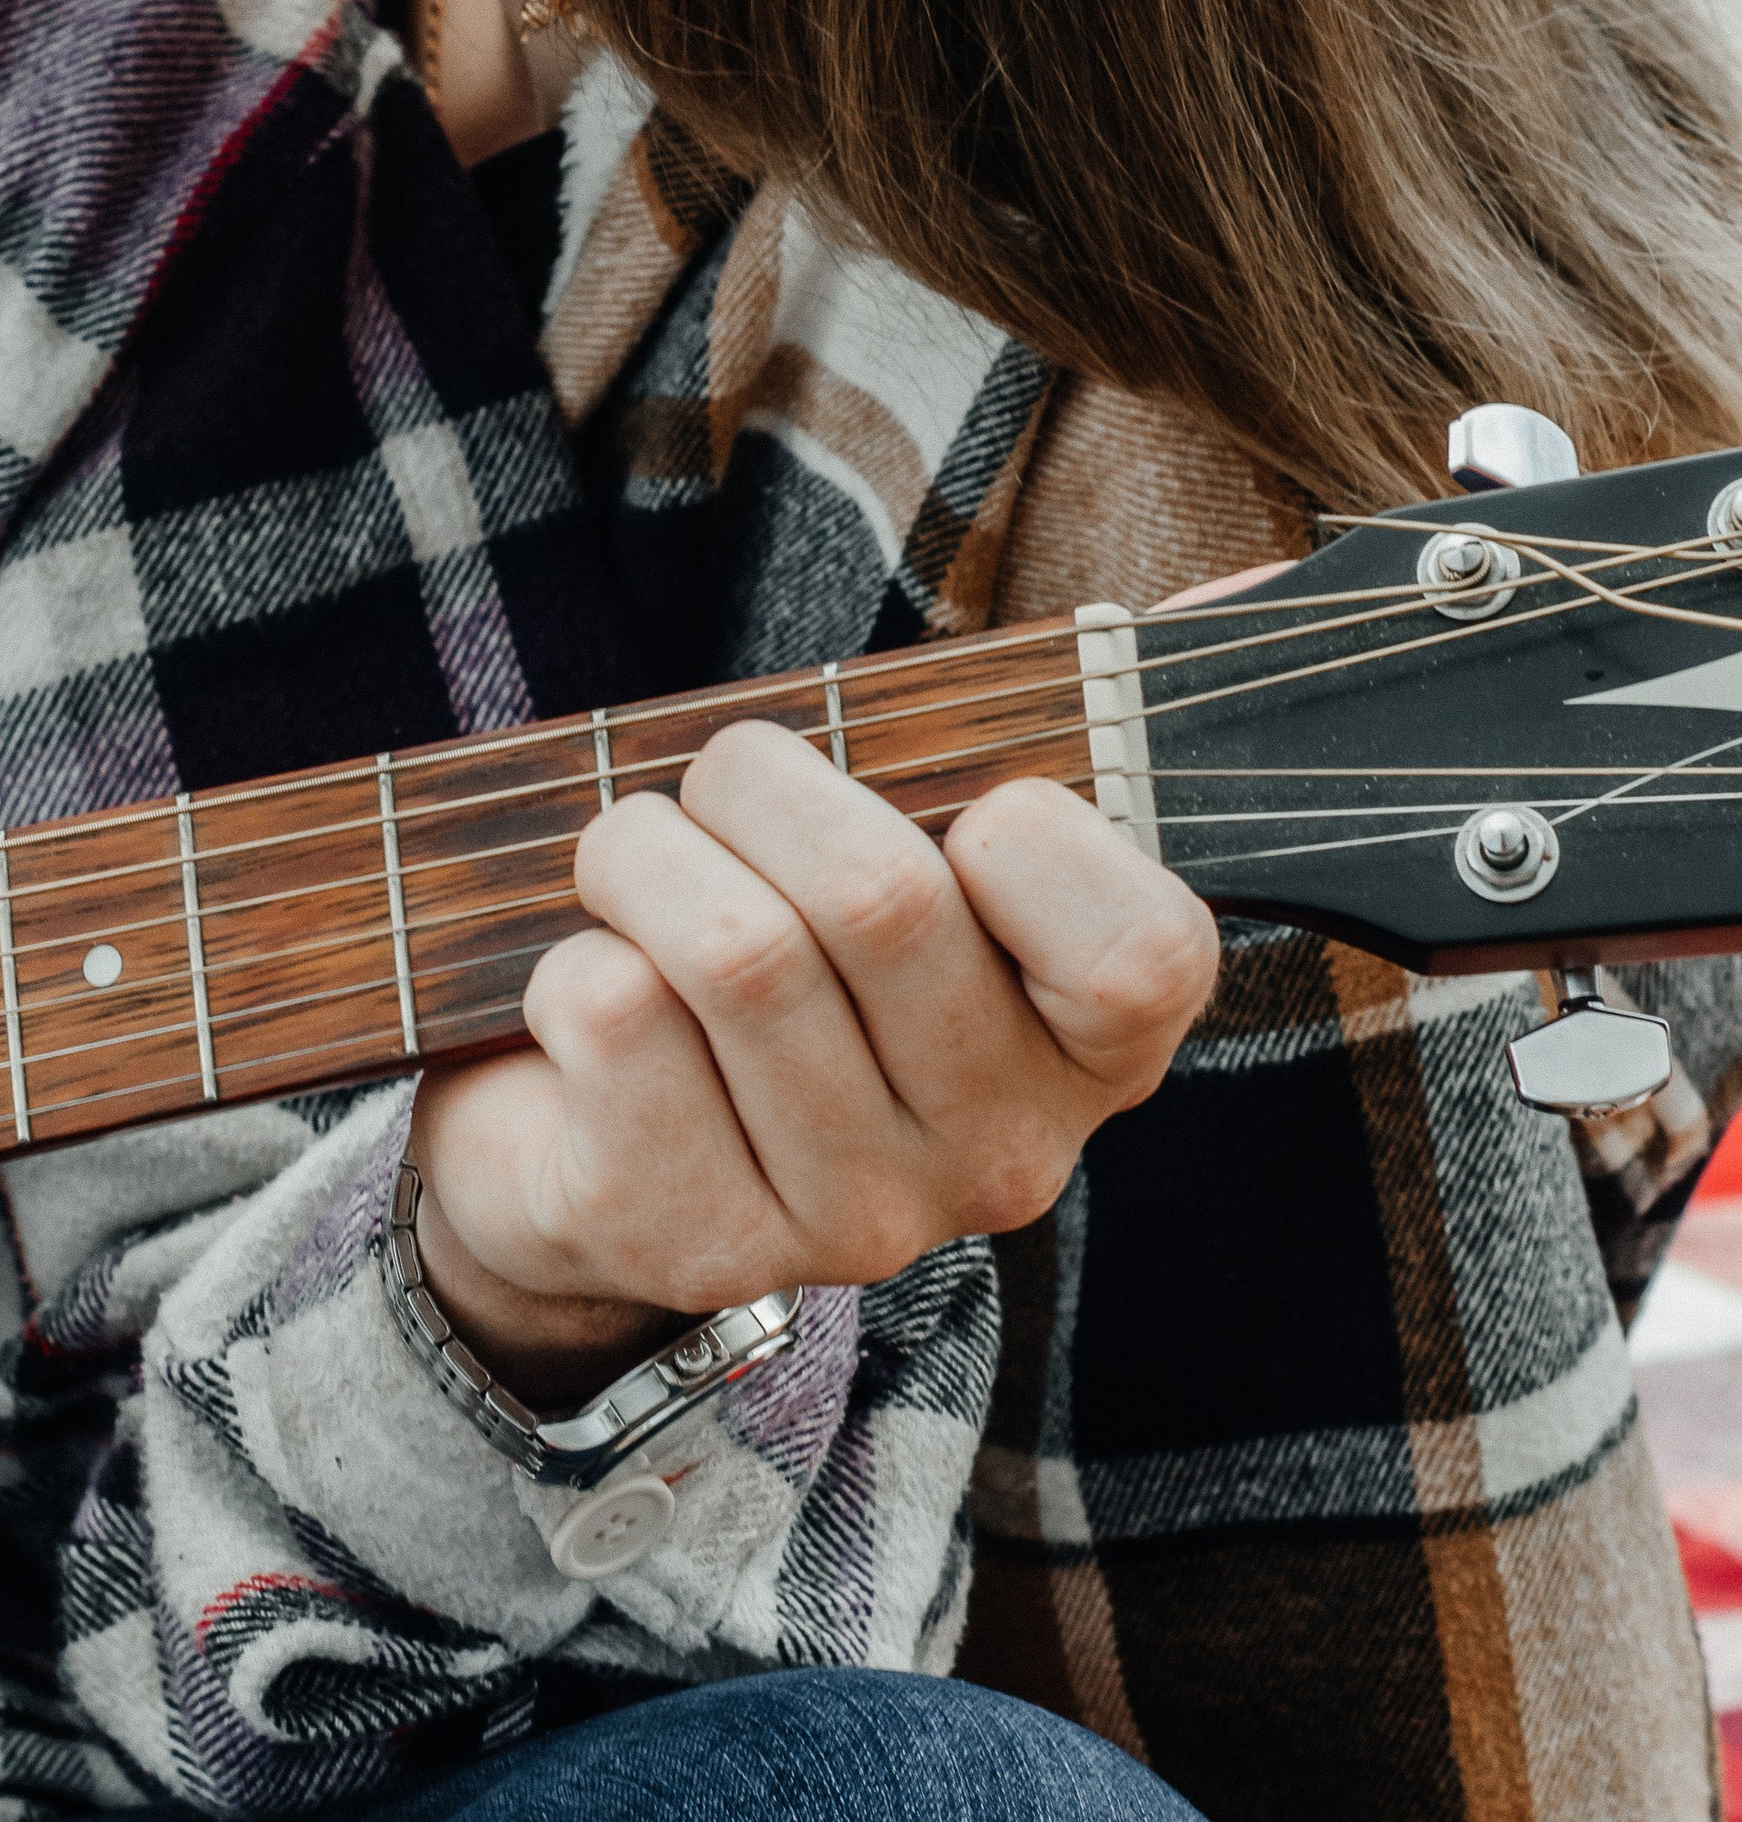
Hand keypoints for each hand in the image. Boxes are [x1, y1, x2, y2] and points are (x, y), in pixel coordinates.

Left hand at [408, 723, 1218, 1396]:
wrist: (591, 1147)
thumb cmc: (785, 940)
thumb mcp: (926, 839)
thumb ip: (1055, 723)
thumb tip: (1249, 581)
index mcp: (1096, 1055)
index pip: (1136, 952)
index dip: (1025, 834)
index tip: (949, 816)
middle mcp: (998, 1158)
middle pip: (884, 900)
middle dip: (758, 783)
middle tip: (718, 788)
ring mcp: (849, 1220)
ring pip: (737, 951)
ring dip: (642, 854)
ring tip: (631, 868)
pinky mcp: (693, 1240)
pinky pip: (617, 1014)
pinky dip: (572, 955)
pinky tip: (594, 993)